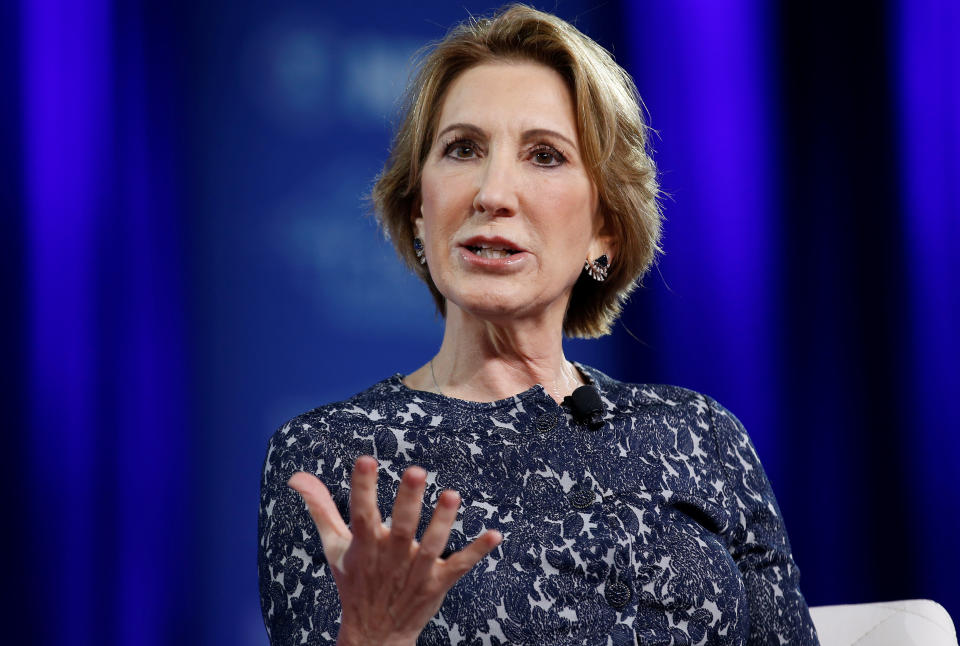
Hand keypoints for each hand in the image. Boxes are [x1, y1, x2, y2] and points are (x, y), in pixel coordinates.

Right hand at [287, 456, 501, 645]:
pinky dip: (476, 552)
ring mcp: (416, 571)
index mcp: (365, 546)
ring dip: (443, 521)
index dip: (363, 487)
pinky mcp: (437, 583)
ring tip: (452, 494)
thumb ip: (321, 508)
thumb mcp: (334, 547)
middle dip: (408, 500)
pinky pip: (459, 566)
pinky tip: (495, 534)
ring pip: (432, 544)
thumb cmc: (354, 582)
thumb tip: (297, 476)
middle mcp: (391, 557)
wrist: (374, 636)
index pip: (361, 513)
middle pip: (402, 526)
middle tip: (416, 471)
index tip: (366, 459)